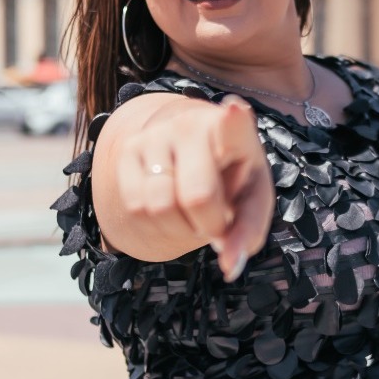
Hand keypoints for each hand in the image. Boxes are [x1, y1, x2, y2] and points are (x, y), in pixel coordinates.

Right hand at [116, 95, 273, 279]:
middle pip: (196, 197)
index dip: (234, 122)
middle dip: (209, 225)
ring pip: (159, 207)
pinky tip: (171, 215)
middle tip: (216, 222)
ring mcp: (155, 135)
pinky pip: (135, 208)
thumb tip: (229, 267)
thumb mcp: (251, 200)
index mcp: (234, 132)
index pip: (233, 127)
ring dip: (180, 230)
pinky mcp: (127, 150)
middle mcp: (191, 126)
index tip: (235, 111)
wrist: (189, 152)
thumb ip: (248, 232)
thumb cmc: (231, 178)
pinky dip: (155, 227)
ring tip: (193, 216)